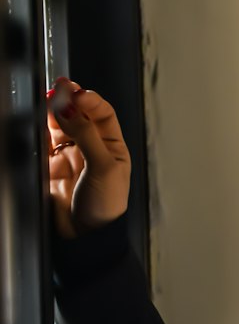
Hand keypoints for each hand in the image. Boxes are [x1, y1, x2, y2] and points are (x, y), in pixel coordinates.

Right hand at [45, 77, 131, 238]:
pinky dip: (41, 127)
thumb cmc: (105, 205)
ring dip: (55, 110)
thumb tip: (71, 108)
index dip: (89, 100)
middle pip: (80, 114)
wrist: (85, 236)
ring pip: (61, 124)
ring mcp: (71, 154)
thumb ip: (86, 136)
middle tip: (59, 87)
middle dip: (70, 99)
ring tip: (48, 99)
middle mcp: (92, 146)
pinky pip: (45, 140)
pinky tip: (40, 118)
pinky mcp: (51, 164)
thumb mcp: (103, 167)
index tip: (76, 93)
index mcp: (112, 146)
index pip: (102, 113)